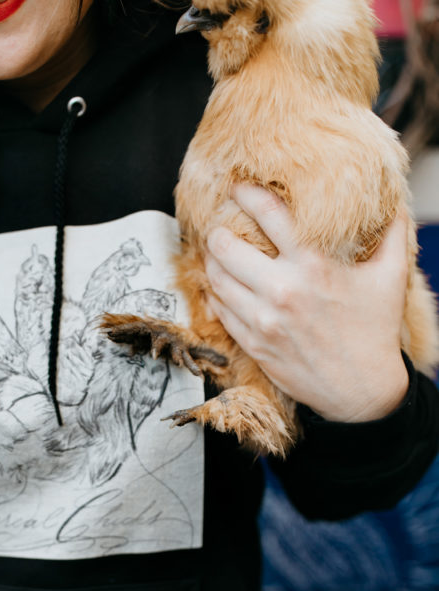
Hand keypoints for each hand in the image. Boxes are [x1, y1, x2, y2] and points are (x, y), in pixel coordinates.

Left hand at [204, 182, 409, 421]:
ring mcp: (263, 320)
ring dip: (211, 260)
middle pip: (227, 246)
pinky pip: (220, 311)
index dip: (247, 194)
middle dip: (218, 230)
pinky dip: (214, 293)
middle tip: (219, 223)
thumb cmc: (375, 333)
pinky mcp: (253, 344)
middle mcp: (282, 290)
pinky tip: (218, 284)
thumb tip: (393, 202)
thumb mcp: (390, 277)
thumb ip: (391, 234)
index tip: (239, 187)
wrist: (361, 390)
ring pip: (216, 279)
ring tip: (214, 251)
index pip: (268, 215)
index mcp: (313, 266)